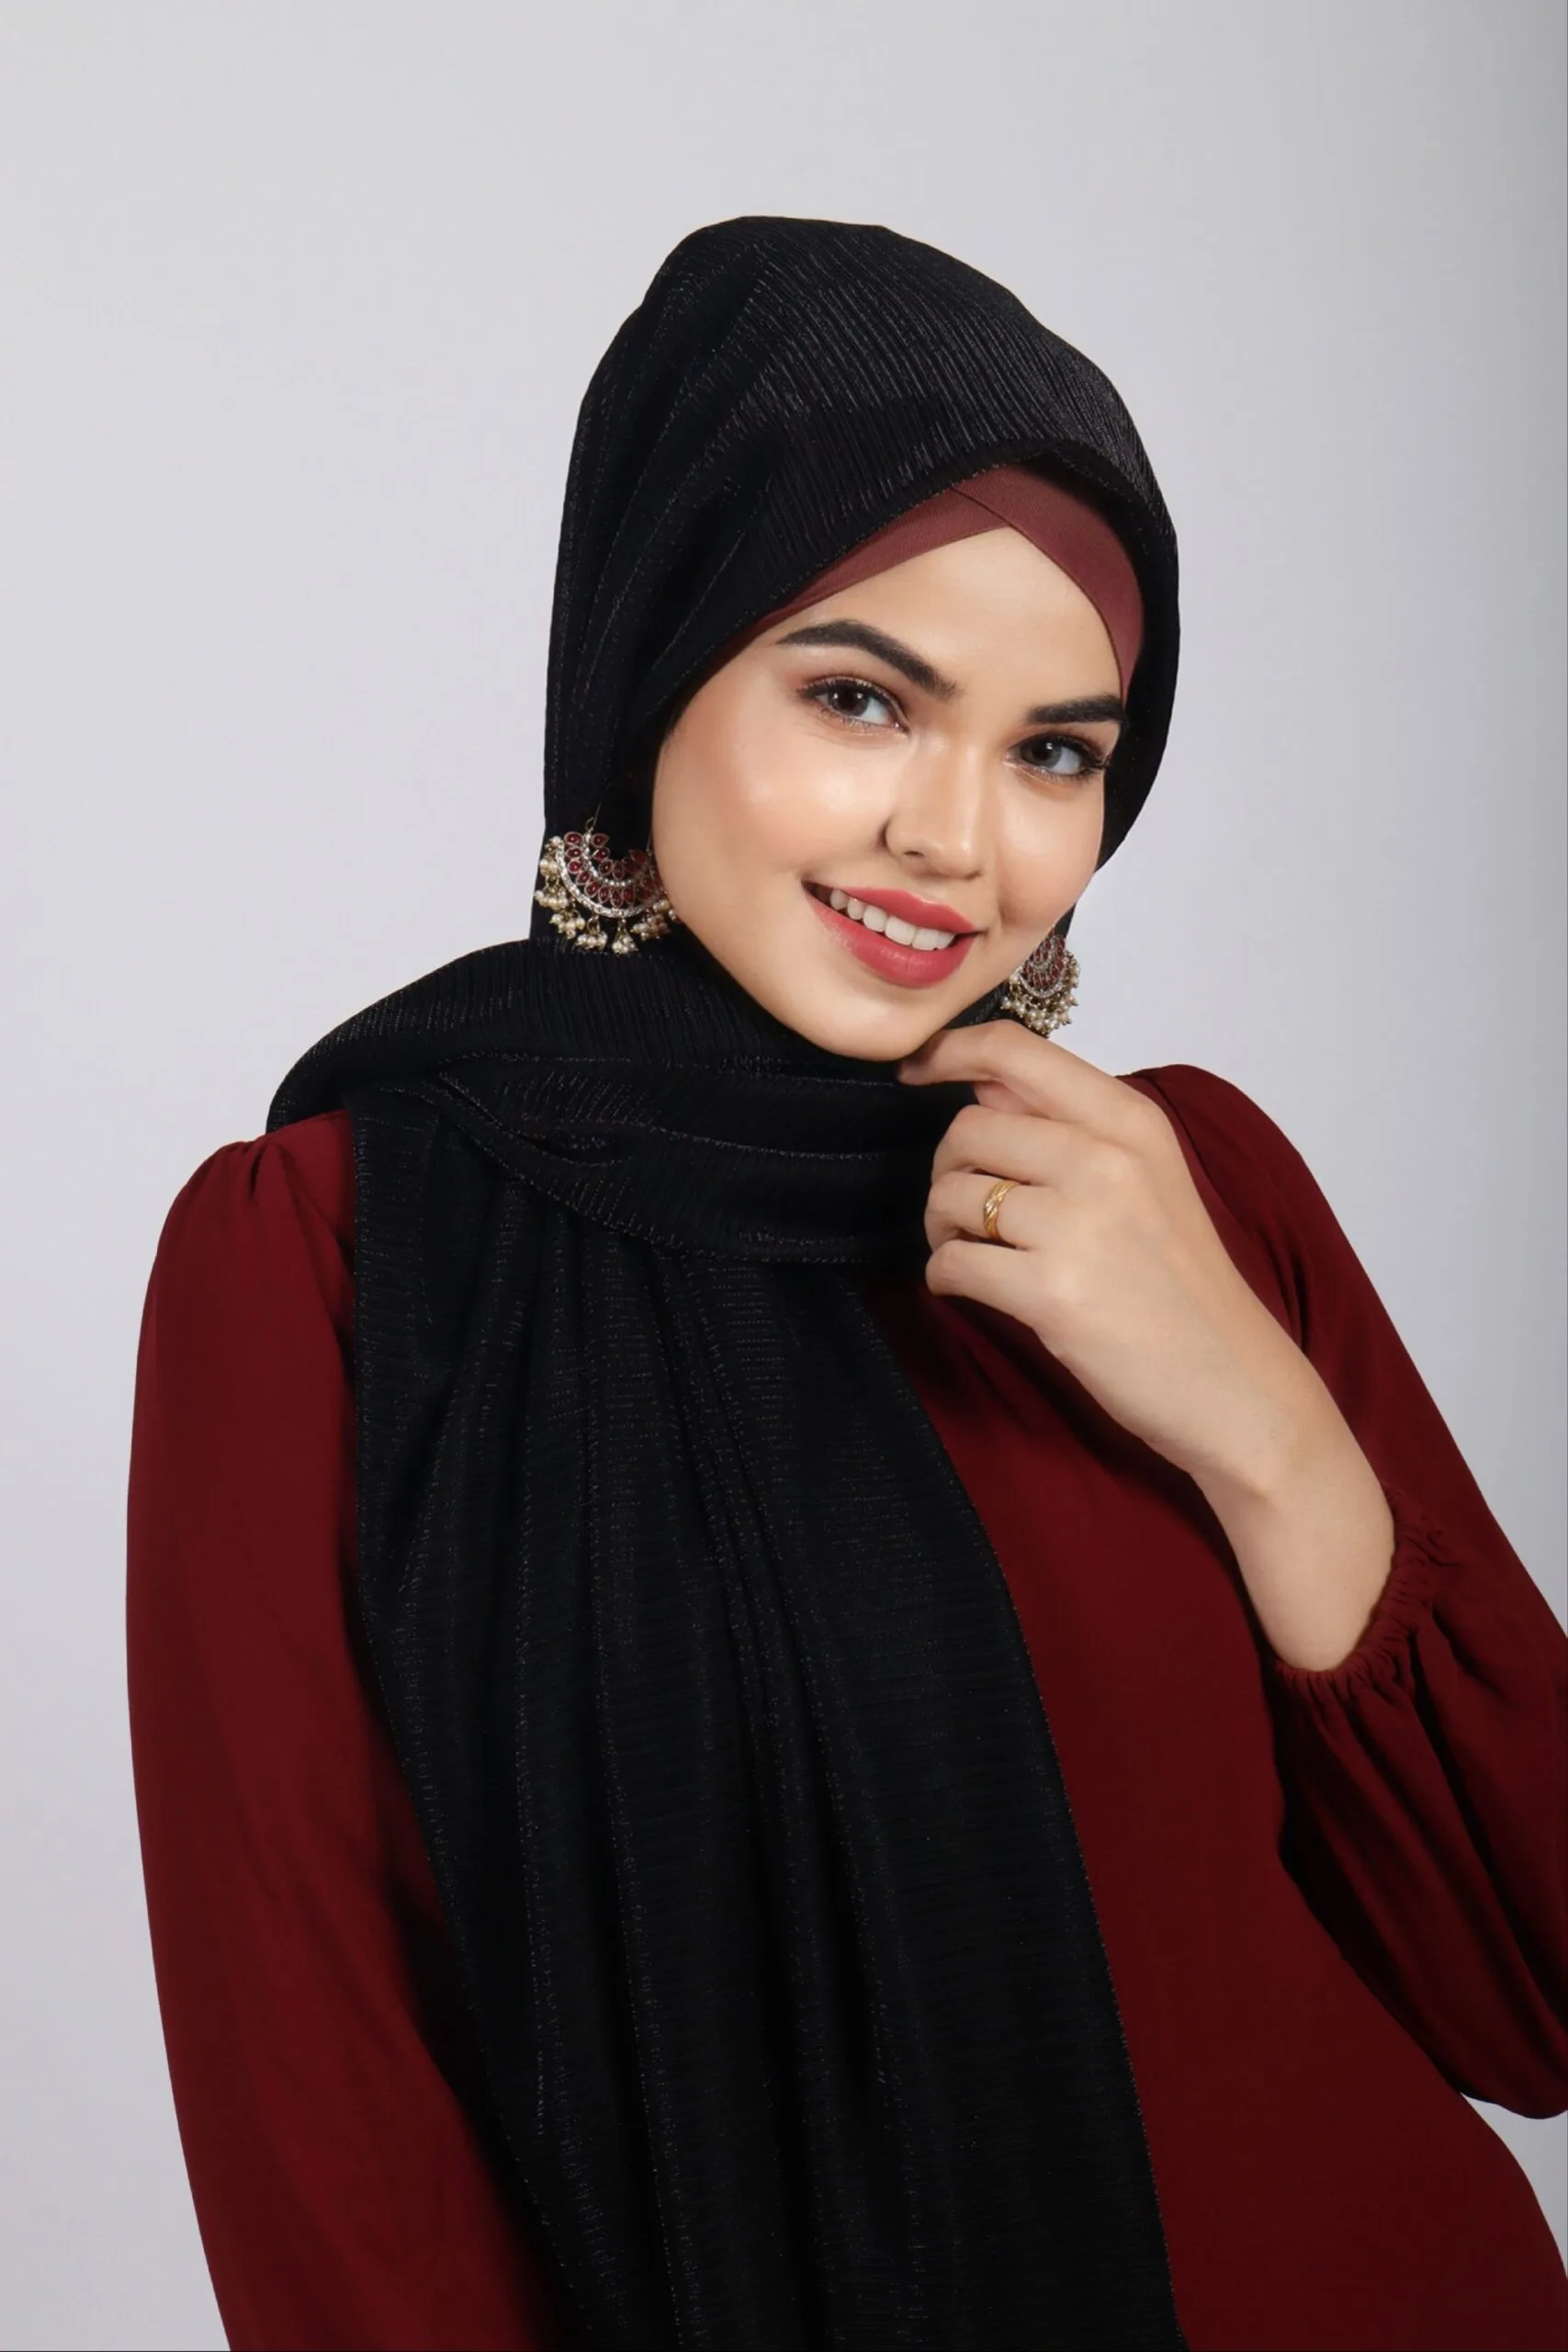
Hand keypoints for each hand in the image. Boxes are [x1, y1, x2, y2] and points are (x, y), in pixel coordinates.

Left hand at [900, 1023, 1394, 1668]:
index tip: (917, 1069)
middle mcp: (1107, 1160)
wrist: (1233, 1382)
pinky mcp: (1053, 1292)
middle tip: (966, 1209)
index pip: (1015, 1051)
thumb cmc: (1180, 1284)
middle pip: (968, 1126)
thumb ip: (1071, 1127)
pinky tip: (973, 1289)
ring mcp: (1080, 1225)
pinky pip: (953, 1263)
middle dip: (948, 1170)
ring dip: (942, 1228)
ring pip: (951, 1195)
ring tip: (974, 1253)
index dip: (948, 1050)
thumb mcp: (1147, 1177)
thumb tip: (982, 1087)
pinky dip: (946, 1278)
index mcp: (1131, 1121)